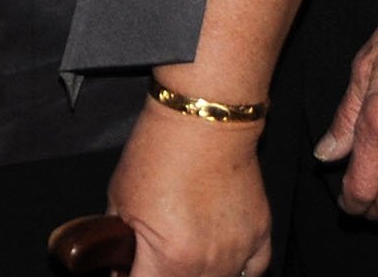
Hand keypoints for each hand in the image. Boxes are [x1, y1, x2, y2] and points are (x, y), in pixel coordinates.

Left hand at [108, 100, 270, 276]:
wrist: (203, 116)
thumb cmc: (161, 149)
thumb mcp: (120, 198)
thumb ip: (117, 241)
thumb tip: (118, 264)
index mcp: (170, 260)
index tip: (129, 267)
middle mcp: (209, 264)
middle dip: (162, 272)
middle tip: (154, 253)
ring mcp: (238, 251)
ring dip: (197, 271)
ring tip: (184, 245)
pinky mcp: (260, 234)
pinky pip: (251, 270)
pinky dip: (235, 266)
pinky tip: (218, 249)